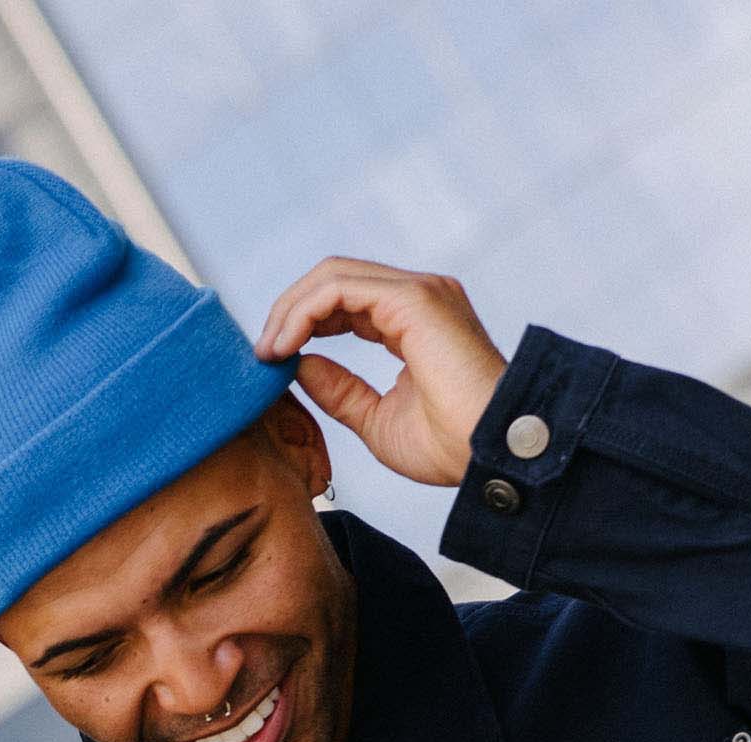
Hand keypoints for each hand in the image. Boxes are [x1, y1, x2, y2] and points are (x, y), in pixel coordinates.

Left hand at [258, 259, 507, 488]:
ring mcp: (418, 293)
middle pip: (333, 279)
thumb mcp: (375, 419)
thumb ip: (340, 390)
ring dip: (290, 311)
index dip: (301, 324)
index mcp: (412, 321)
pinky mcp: (413, 300)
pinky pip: (340, 289)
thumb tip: (301, 366)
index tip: (271, 362)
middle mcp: (417, 297)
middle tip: (261, 355)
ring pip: (333, 276)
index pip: (344, 301)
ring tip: (268, 352)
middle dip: (288, 312)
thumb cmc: (450, 446)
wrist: (488, 455)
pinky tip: (285, 346)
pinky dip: (304, 312)